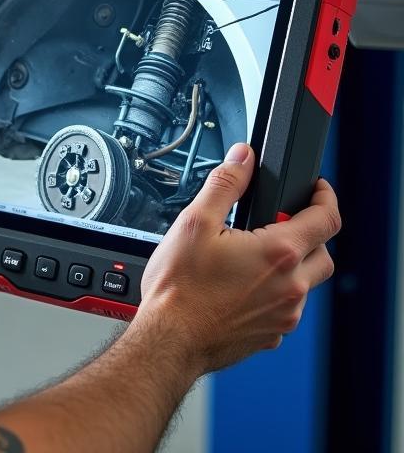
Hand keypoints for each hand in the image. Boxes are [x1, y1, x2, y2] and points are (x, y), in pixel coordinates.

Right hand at [137, 142, 339, 375]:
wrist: (171, 339)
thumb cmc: (180, 287)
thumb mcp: (196, 221)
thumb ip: (226, 184)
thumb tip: (243, 158)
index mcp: (279, 253)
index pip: (327, 219)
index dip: (326, 197)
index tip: (318, 189)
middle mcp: (290, 287)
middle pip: (324, 253)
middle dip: (310, 232)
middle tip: (280, 222)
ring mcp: (284, 315)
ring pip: (306, 283)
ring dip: (293, 264)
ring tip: (253, 254)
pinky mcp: (271, 334)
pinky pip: (287, 307)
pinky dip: (276, 291)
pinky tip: (242, 285)